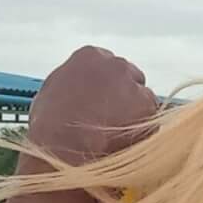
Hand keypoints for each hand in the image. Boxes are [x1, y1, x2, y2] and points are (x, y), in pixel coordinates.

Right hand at [22, 46, 156, 172]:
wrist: (65, 146)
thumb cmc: (50, 124)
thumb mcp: (53, 93)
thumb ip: (73, 86)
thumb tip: (77, 95)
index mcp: (90, 56)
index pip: (108, 66)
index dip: (107, 87)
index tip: (103, 102)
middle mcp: (115, 65)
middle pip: (131, 78)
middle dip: (126, 97)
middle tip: (115, 121)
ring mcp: (134, 85)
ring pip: (144, 99)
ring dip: (137, 115)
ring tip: (118, 138)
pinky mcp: (148, 107)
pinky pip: (152, 120)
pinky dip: (144, 133)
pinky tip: (125, 144)